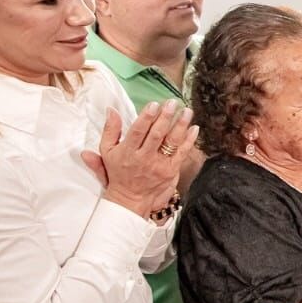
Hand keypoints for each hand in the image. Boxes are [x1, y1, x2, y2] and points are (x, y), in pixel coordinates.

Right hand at [88, 100, 196, 216]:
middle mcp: (144, 158)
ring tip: (187, 111)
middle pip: (157, 135)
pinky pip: (182, 153)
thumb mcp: (107, 152)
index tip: (154, 104)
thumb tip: (111, 110)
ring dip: (181, 125)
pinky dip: (189, 140)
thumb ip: (110, 130)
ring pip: (172, 142)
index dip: (147, 117)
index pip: (138, 131)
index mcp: (128, 151)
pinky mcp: (171, 171)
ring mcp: (159, 165)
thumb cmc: (118, 172)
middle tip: (172, 103)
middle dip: (166, 117)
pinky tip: (194, 128)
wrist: (130, 199)